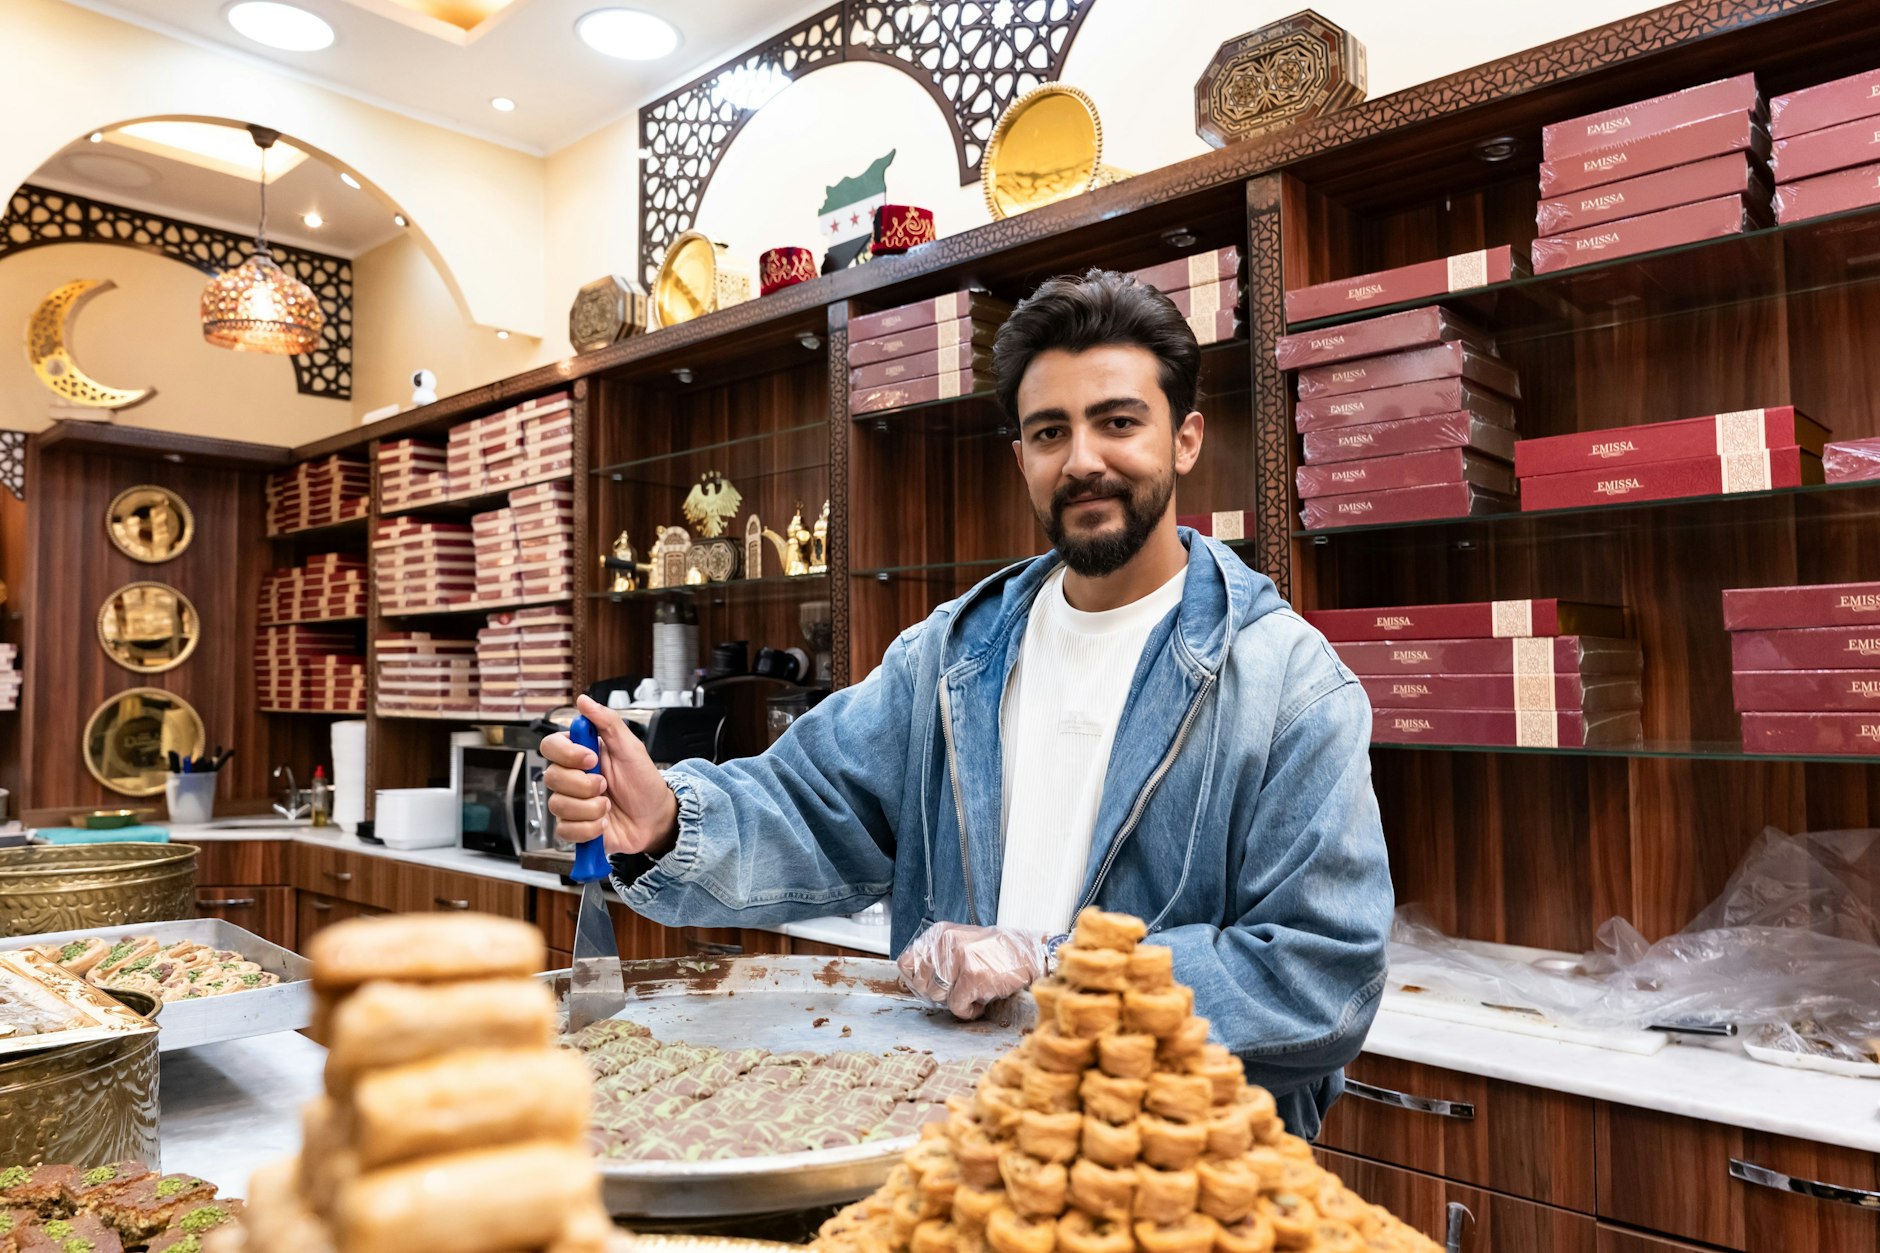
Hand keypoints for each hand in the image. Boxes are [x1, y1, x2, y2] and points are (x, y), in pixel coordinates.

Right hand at [542, 694, 679, 858]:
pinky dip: (589, 829)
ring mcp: (570, 803)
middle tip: (606, 785)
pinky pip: (565, 830)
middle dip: (584, 785)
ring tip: (609, 806)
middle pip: (551, 777)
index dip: (567, 754)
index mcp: (579, 754)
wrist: (655, 818)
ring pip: (558, 805)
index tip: (592, 759)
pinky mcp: (573, 827)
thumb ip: (608, 722)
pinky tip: (604, 823)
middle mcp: (570, 777)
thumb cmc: (643, 782)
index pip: (550, 746)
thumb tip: (584, 701)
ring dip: (591, 808)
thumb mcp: (631, 748)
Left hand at [897, 923, 1048, 1019]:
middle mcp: (946, 943)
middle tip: (958, 989)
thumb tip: (911, 982)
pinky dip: (969, 1010)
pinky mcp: (972, 976)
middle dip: (939, 994)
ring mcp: (959, 959)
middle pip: (922, 984)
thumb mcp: (960, 945)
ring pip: (937, 996)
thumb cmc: (994, 954)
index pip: (906, 963)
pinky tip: (981, 1001)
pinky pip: (957, 1006)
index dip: (916, 981)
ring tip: (972, 992)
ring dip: (955, 1001)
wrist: (1027, 954)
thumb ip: (937, 958)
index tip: (931, 987)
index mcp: (939, 934)